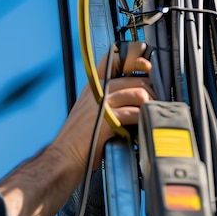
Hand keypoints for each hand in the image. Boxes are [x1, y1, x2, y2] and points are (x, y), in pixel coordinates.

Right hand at [0, 42, 152, 215]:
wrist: (63, 158)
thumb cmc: (77, 142)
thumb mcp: (89, 114)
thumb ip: (108, 103)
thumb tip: (136, 99)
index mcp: (92, 88)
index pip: (113, 59)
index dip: (133, 57)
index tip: (145, 64)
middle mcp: (96, 92)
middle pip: (135, 78)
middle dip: (151, 89)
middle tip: (153, 102)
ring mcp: (101, 104)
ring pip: (138, 92)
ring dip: (149, 104)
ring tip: (147, 115)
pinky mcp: (107, 119)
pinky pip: (135, 112)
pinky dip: (141, 119)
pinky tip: (139, 127)